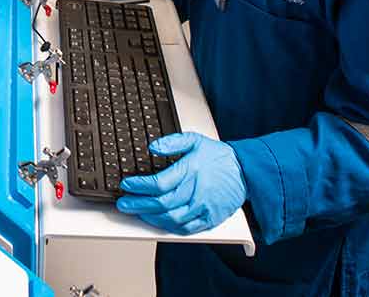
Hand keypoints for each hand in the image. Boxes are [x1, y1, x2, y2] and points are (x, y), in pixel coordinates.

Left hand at [116, 133, 246, 234]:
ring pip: (171, 219)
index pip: (159, 183)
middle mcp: (196, 192)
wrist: (245, 172)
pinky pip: (185, 229)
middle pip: (161, 203)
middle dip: (138, 204)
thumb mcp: (194, 140)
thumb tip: (152, 146)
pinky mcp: (209, 219)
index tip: (127, 185)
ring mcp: (203, 208)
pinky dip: (168, 227)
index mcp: (191, 171)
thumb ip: (171, 142)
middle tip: (123, 203)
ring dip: (150, 217)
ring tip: (136, 212)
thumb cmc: (218, 156)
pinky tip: (157, 221)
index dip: (139, 186)